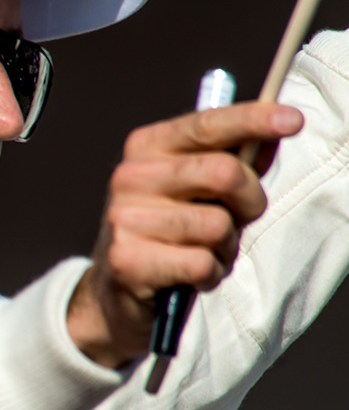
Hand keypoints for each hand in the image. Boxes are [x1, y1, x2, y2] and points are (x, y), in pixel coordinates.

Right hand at [67, 102, 302, 368]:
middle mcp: (129, 176)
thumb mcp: (199, 191)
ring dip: (226, 247)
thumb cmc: (170, 233)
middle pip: (223, 173)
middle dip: (250, 201)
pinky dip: (209, 275)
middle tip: (240, 219)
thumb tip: (275, 133)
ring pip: (217, 225)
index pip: (206, 125)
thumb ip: (234, 161)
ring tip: (205, 252)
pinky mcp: (126, 261)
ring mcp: (124, 218)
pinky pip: (201, 263)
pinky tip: (191, 276)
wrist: (116, 290)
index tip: (293, 119)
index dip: (252, 120)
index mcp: (145, 148)